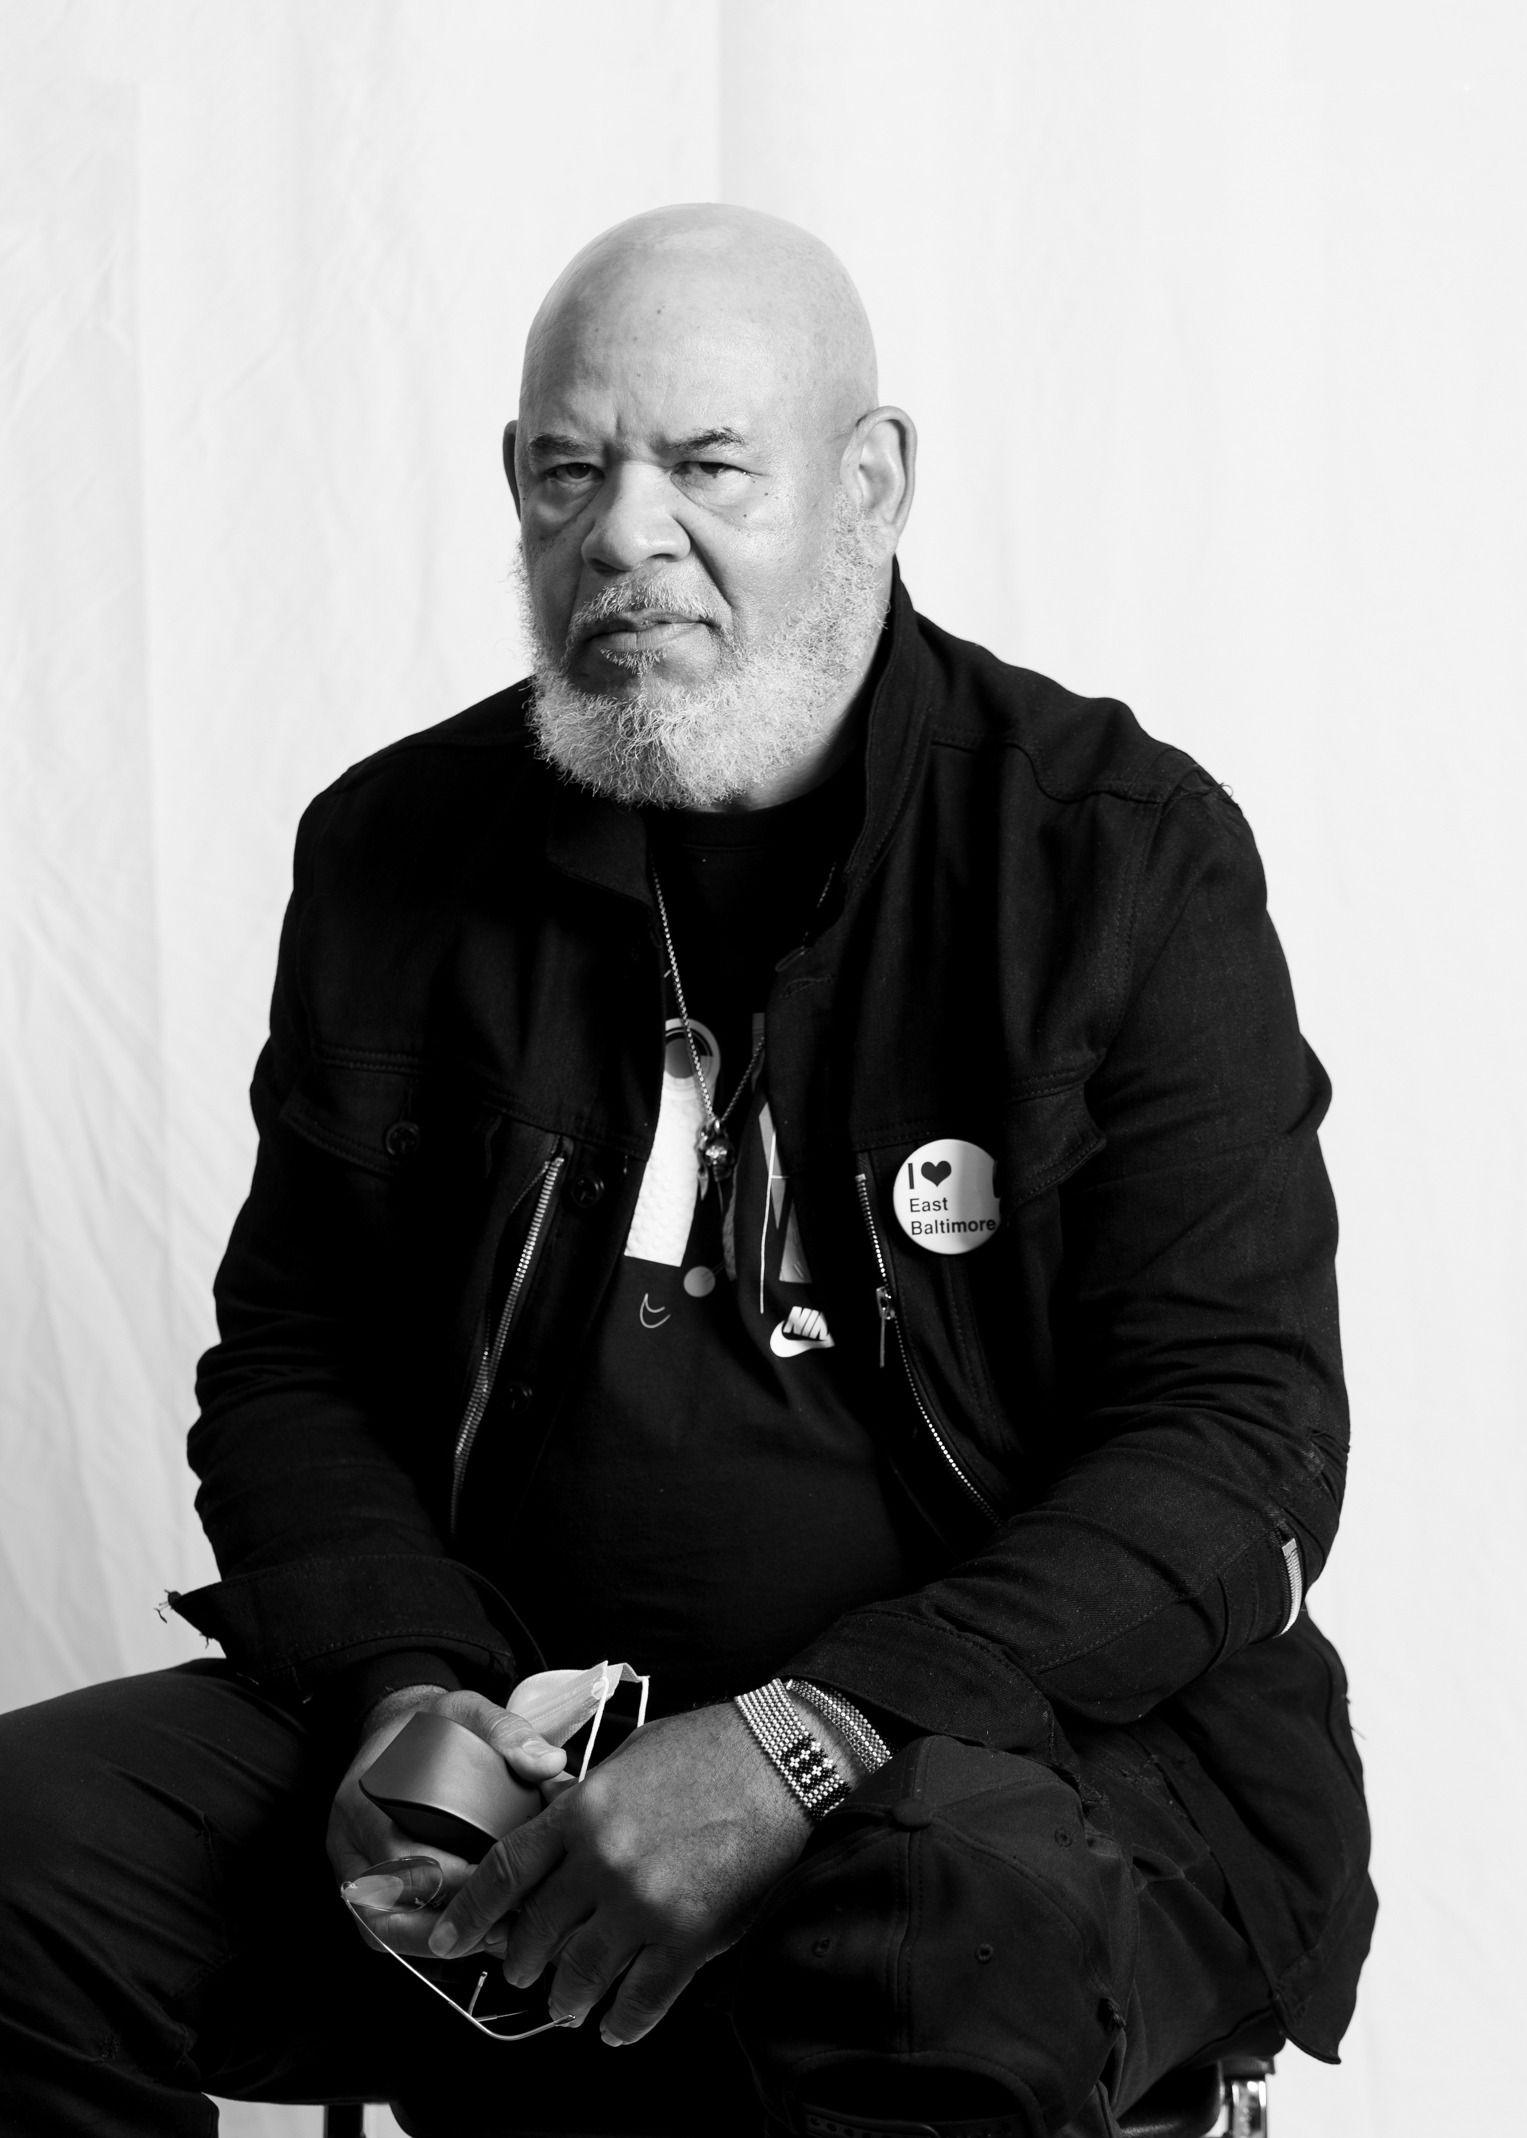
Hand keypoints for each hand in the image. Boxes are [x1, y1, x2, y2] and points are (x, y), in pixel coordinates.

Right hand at [327, 1685, 567, 1956]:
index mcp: (361, 1800)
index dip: (449, 1878)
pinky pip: (388, 1931)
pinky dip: (426, 1940)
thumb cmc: (429, 1727)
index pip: (397, 1856)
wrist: (397, 1731)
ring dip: (437, 1941)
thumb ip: (505, 1732)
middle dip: (447, 1922)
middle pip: (385, 1909)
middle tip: (504, 1920)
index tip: (498, 1880)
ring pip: (384, 1931)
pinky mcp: (365, 1891)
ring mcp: (352, 1872)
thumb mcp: (467, 1712)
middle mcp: (347, 1844)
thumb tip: (547, 1764)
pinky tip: (473, 1933)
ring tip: (494, 1934)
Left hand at [426, 1702, 815, 2044]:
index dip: (470, 1913)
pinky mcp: (689, 1935)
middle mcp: (602, 1861)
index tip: (449, 1939)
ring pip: (581, 1976)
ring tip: (566, 2008)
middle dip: (522, 1962)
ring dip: (567, 2001)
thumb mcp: (627, 1758)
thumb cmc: (708, 1747)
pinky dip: (623, 2023)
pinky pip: (642, 2000)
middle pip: (537, 1933)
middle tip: (521, 1973)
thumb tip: (559, 1837)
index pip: (505, 1872)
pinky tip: (616, 2027)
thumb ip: (587, 1804)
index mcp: (582, 1810)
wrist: (778, 1756)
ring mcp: (644, 1903)